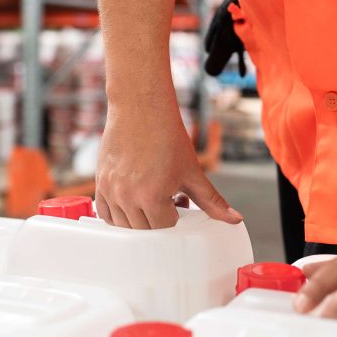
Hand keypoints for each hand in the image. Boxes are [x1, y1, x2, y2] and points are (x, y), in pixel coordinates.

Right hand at [95, 105, 242, 228]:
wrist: (141, 108)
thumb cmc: (167, 136)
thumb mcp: (192, 172)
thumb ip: (212, 200)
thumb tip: (235, 219)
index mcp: (151, 196)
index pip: (164, 227)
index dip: (175, 215)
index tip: (178, 200)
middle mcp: (127, 195)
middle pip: (144, 229)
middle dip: (158, 217)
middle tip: (167, 196)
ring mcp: (111, 190)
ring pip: (123, 224)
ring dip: (138, 217)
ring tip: (150, 195)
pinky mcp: (100, 182)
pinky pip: (105, 213)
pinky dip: (117, 213)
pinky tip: (131, 199)